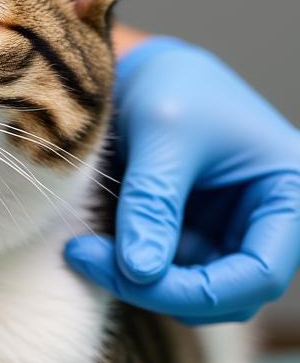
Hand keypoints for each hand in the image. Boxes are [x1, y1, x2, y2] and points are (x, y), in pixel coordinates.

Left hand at [65, 38, 299, 322]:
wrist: (146, 69)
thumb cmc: (169, 84)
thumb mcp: (161, 134)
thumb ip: (153, 202)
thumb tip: (141, 273)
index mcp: (289, 193)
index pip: (261, 272)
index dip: (199, 290)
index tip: (132, 276)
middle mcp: (269, 221)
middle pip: (228, 294)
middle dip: (158, 289)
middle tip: (86, 258)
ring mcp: (232, 234)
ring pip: (194, 292)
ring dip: (139, 283)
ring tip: (84, 248)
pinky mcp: (196, 237)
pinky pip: (168, 274)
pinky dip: (129, 269)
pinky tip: (92, 244)